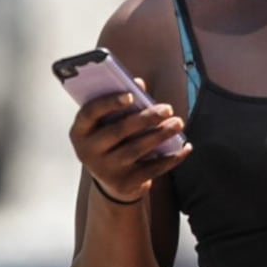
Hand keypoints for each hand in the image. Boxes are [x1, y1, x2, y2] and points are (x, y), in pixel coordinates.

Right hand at [69, 82, 189, 202]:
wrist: (113, 181)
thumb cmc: (114, 141)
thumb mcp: (111, 123)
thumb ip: (124, 103)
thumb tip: (139, 83)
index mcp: (80, 131)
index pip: (90, 113)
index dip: (109, 103)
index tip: (131, 96)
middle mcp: (88, 151)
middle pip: (118, 131)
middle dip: (145, 118)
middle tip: (168, 108)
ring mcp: (105, 169)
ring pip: (135, 149)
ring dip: (160, 135)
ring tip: (178, 123)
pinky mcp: (124, 183)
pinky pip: (151, 169)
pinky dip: (171, 158)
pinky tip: (185, 147)